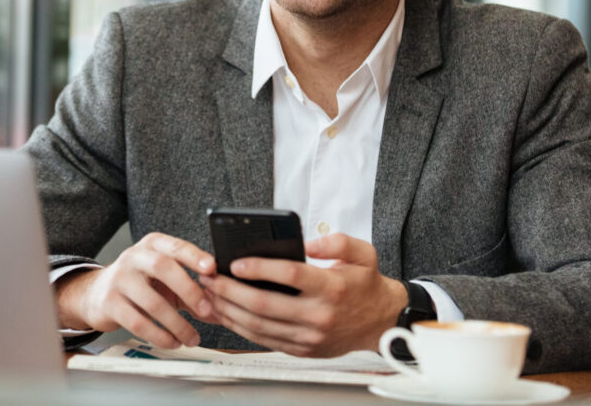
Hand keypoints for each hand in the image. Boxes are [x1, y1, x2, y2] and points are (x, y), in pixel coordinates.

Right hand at [54, 232, 219, 347]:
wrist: (96, 293)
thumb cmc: (141, 283)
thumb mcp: (165, 279)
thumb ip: (193, 289)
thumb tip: (223, 309)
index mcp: (152, 244)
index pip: (176, 246)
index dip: (194, 256)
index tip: (212, 268)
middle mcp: (134, 257)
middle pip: (163, 267)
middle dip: (189, 290)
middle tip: (207, 310)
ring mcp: (119, 279)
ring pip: (152, 302)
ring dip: (177, 324)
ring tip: (192, 337)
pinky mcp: (109, 303)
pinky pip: (138, 322)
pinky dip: (159, 336)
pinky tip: (172, 342)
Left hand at [199, 233, 406, 355]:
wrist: (380, 322)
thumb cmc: (365, 284)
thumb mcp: (363, 253)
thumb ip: (336, 242)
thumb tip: (307, 243)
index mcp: (332, 287)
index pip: (290, 276)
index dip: (260, 269)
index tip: (236, 263)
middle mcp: (319, 314)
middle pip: (264, 304)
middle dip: (230, 290)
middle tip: (211, 277)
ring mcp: (309, 336)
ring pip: (259, 325)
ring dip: (229, 310)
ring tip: (210, 294)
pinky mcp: (302, 349)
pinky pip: (264, 340)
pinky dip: (240, 327)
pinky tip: (226, 313)